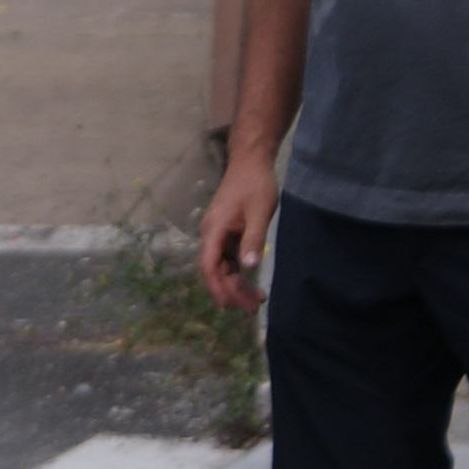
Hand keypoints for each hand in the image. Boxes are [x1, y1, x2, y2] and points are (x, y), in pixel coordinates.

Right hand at [197, 157, 278, 311]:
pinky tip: (250, 280)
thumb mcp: (259, 212)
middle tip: (253, 307)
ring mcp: (217, 234)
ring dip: (236, 283)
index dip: (217, 287)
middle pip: (215, 270)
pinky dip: (238, 271)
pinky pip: (228, 258)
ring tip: (256, 299)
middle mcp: (210, 235)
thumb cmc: (255, 184)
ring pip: (222, 266)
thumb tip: (248, 266)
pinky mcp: (225, 233)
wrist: (250, 161)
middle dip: (231, 290)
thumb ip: (252, 239)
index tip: (228, 305)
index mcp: (213, 230)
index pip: (209, 265)